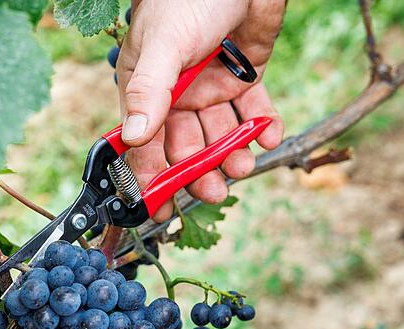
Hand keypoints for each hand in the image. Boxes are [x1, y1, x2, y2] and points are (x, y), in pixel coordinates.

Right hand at [117, 0, 285, 220]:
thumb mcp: (164, 45)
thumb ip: (150, 91)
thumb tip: (134, 138)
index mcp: (147, 88)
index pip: (144, 141)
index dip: (150, 175)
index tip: (160, 207)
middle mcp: (177, 93)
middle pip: (185, 145)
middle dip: (199, 170)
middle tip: (214, 190)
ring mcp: (211, 86)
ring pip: (219, 133)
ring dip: (232, 153)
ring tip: (244, 165)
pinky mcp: (244, 77)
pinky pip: (253, 110)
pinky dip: (262, 125)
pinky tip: (269, 133)